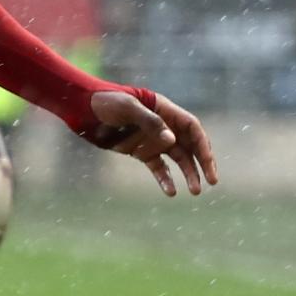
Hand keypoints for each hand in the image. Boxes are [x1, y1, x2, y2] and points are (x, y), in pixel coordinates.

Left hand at [90, 91, 218, 196]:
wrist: (83, 109)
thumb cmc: (107, 103)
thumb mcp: (128, 108)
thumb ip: (150, 122)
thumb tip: (172, 140)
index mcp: (166, 111)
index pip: (192, 128)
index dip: (203, 145)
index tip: (208, 162)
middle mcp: (164, 126)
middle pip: (190, 146)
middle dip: (202, 163)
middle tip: (212, 181)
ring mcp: (153, 140)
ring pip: (178, 159)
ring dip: (188, 174)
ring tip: (194, 191)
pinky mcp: (140, 152)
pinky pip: (158, 167)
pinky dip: (164, 179)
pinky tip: (170, 192)